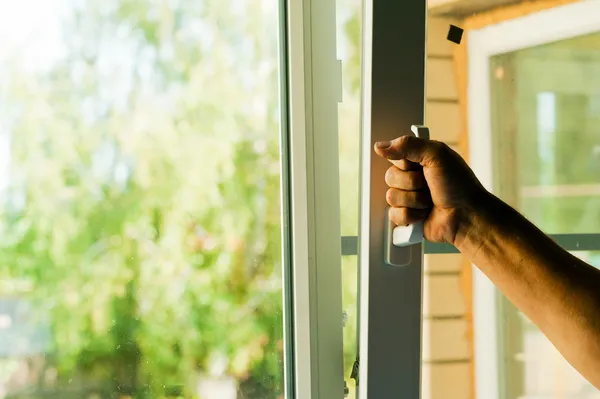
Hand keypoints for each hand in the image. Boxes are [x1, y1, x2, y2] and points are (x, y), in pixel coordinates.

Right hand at [374, 135, 488, 245]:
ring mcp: (409, 198)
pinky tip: (424, 213)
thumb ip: (408, 145)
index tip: (420, 165)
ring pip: (391, 197)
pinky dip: (411, 215)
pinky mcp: (407, 216)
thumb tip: (381, 146)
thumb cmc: (460, 185)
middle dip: (411, 183)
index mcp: (419, 160)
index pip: (394, 156)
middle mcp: (412, 178)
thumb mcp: (437, 154)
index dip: (406, 163)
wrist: (468, 216)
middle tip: (428, 185)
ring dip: (414, 200)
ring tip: (430, 201)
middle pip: (390, 177)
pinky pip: (393, 215)